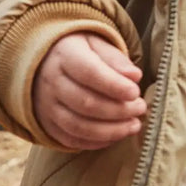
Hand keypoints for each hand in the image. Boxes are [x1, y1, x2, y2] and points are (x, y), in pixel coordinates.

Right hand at [33, 32, 146, 148]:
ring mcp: (46, 106)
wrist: (44, 63)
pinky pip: (71, 139)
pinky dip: (96, 142)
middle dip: (118, 110)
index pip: (89, 73)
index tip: (135, 92)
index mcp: (64, 55)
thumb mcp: (96, 43)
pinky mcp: (47, 124)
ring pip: (78, 126)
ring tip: (134, 125)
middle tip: (140, 108)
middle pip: (85, 103)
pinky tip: (116, 136)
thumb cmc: (80, 51)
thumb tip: (134, 76)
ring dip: (110, 130)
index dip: (114, 85)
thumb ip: (115, 59)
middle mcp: (51, 82)